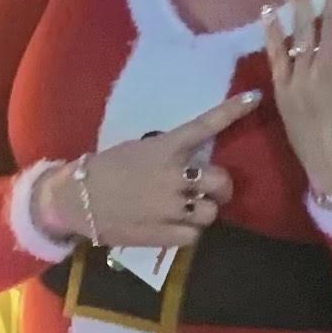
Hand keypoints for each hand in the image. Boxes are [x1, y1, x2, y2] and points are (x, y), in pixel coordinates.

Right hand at [33, 92, 259, 248]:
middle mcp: (173, 176)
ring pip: (210, 212)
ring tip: (183, 209)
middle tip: (206, 189)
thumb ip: (169, 154)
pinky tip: (171, 225)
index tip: (256, 98)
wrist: (76, 199)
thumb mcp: (138, 150)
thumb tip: (193, 163)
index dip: (232, 111)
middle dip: (219, 186)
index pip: (204, 126)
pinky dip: (188, 230)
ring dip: (202, 210)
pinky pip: (194, 234)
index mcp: (164, 149)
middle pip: (221, 181)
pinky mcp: (165, 234)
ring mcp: (170, 207)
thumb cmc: (106, 169)